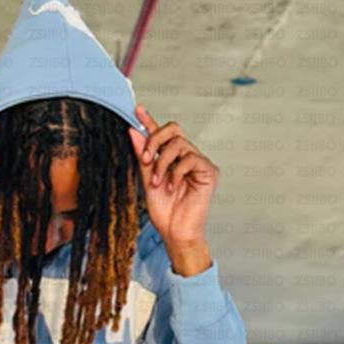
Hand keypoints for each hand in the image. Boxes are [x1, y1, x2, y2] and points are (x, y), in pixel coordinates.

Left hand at [128, 105, 219, 246]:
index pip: (162, 135)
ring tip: (157, 183)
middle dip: (154, 140)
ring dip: (162, 163)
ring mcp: (199, 163)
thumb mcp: (147, 181)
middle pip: (173, 130)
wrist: (175, 233)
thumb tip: (134, 132)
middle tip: (145, 159)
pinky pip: (190, 159)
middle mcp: (187, 157)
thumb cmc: (165, 212)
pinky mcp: (209, 172)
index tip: (137, 110)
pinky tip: (171, 187)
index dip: (150, 121)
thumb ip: (143, 157)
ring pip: (178, 144)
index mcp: (171, 159)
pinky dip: (175, 173)